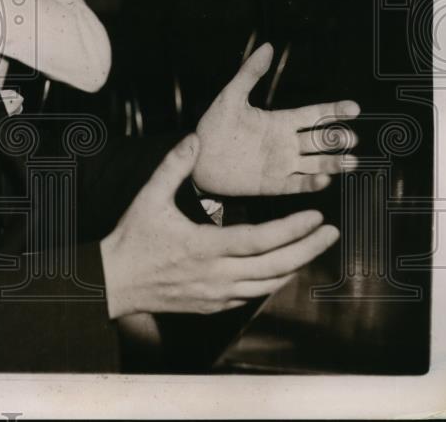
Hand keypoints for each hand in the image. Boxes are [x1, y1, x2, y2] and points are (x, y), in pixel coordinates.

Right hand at [101, 134, 339, 317]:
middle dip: (308, 249)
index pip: (261, 240)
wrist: (113, 281)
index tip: (315, 216)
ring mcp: (217, 295)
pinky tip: (281, 270)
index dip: (293, 230)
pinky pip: (252, 296)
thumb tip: (194, 139)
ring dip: (295, 267)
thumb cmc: (131, 239)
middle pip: (276, 267)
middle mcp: (217, 275)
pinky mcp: (213, 306)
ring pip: (268, 286)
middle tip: (331, 233)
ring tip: (313, 249)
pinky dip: (272, 282)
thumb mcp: (149, 197)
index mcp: (205, 247)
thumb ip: (174, 166)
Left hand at [194, 43, 359, 195]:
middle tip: (350, 138)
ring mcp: (281, 164)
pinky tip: (323, 179)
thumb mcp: (231, 96)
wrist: (196, 158)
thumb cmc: (213, 127)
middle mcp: (285, 143)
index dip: (334, 110)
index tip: (353, 108)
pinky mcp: (273, 184)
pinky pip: (298, 184)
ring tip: (350, 161)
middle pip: (320, 140)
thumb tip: (266, 48)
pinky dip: (312, 183)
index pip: (314, 114)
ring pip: (316, 163)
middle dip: (338, 139)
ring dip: (334, 162)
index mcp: (279, 121)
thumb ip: (249, 73)